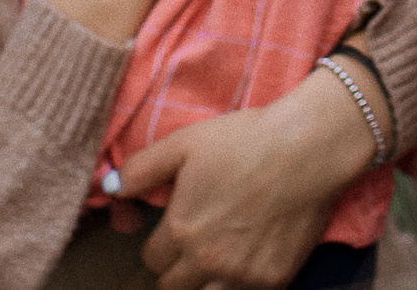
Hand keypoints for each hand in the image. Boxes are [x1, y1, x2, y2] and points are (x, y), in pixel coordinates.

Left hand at [110, 65, 377, 289]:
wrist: (308, 148)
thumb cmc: (245, 140)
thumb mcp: (185, 143)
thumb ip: (140, 169)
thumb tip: (108, 189)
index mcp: (181, 230)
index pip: (152, 258)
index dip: (160, 243)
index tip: (174, 229)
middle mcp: (207, 261)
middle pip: (172, 287)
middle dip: (177, 268)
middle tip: (193, 246)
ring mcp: (242, 275)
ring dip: (205, 282)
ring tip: (215, 260)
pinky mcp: (274, 280)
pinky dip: (241, 283)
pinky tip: (247, 261)